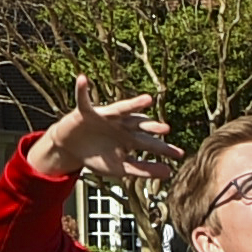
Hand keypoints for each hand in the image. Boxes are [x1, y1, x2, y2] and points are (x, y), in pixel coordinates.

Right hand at [26, 93, 177, 185]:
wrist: (71, 148)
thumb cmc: (96, 156)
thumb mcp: (120, 167)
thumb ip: (143, 170)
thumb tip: (169, 173)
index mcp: (129, 138)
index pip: (149, 143)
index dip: (163, 148)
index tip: (180, 155)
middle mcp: (121, 125)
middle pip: (139, 124)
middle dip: (151, 126)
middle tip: (166, 129)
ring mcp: (105, 117)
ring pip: (120, 109)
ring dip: (132, 104)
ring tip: (147, 100)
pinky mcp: (85, 112)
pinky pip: (83, 100)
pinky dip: (82, 90)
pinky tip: (82, 79)